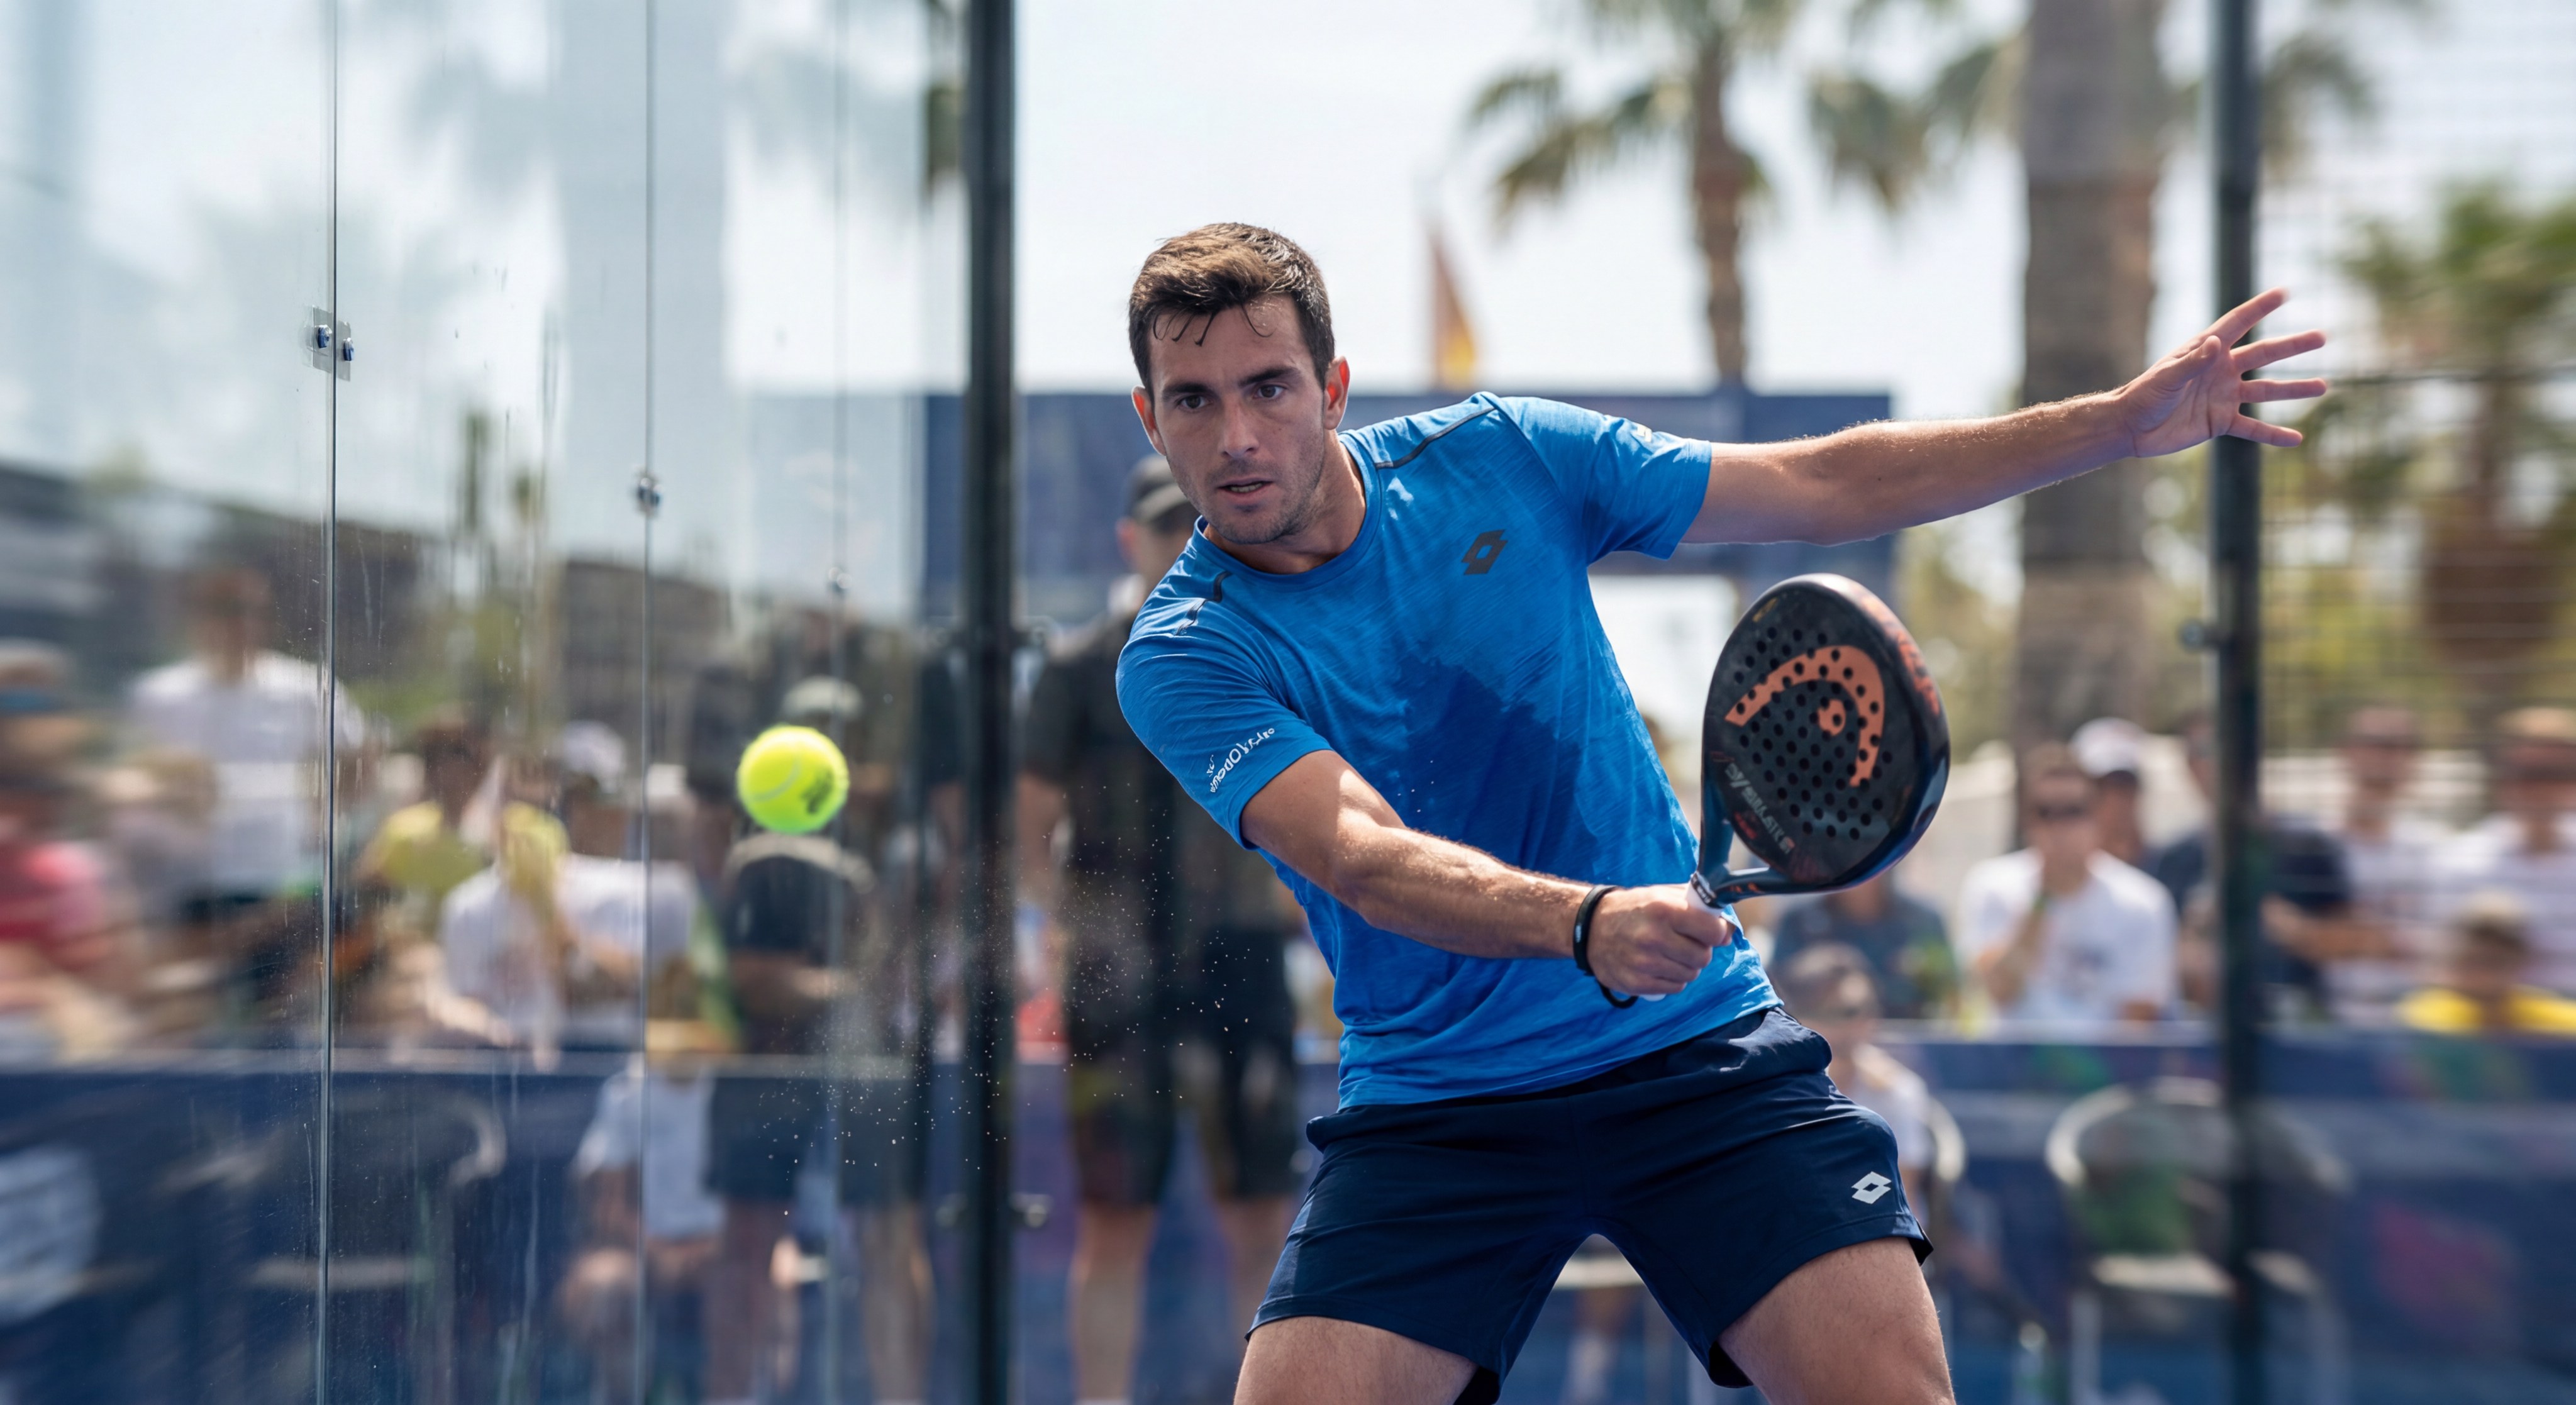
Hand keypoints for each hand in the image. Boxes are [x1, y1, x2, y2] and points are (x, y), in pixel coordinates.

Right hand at [1584, 885, 1739, 997]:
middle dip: (1699, 951)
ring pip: (1690, 975)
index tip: (1712, 932)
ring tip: (1669, 954)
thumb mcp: (1662, 895)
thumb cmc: (1633, 909)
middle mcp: (1653, 937)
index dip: (1717, 933)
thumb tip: (1727, 929)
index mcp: (1663, 909)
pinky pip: (1673, 988)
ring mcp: (1644, 963)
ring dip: (1685, 966)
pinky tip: (1658, 966)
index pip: (1712, 931)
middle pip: (1702, 957)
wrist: (1588, 928)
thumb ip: (1696, 905)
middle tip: (1685, 943)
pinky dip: (1671, 980)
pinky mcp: (1636, 984)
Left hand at [2115, 288, 2327, 457]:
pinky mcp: (2221, 422)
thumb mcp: (2168, 377)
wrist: (2131, 428)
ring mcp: (2224, 396)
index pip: (2237, 324)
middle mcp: (2221, 370)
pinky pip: (2253, 429)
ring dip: (2294, 389)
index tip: (2284, 293)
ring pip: (2266, 391)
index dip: (2259, 308)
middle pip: (2264, 355)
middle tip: (2322, 337)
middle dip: (2292, 346)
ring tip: (2322, 386)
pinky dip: (2273, 435)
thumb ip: (2193, 362)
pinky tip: (2296, 439)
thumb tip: (2217, 343)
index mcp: (2207, 351)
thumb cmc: (2144, 395)